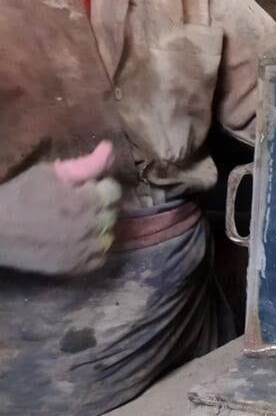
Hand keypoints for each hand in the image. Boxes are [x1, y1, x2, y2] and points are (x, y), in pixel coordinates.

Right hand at [0, 141, 121, 275]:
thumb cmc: (20, 196)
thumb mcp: (49, 173)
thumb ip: (85, 164)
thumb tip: (110, 148)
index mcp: (84, 202)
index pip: (114, 192)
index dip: (101, 185)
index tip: (87, 186)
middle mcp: (89, 228)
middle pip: (112, 213)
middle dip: (101, 204)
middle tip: (81, 202)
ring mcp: (83, 251)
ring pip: (109, 236)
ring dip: (100, 226)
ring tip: (81, 220)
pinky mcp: (75, 268)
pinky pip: (100, 258)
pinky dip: (95, 247)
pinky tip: (81, 239)